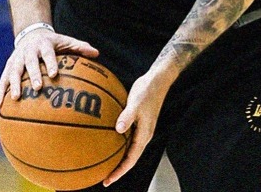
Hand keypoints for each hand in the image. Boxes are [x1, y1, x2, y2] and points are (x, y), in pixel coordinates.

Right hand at [0, 28, 98, 106]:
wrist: (31, 34)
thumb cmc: (53, 42)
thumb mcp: (67, 41)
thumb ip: (80, 47)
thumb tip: (97, 54)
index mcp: (44, 44)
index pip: (47, 53)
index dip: (50, 63)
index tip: (54, 74)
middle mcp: (28, 51)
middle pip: (29, 63)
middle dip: (33, 75)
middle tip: (37, 88)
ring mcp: (16, 59)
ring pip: (13, 72)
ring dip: (13, 84)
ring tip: (15, 98)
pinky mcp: (8, 67)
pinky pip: (2, 79)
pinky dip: (0, 91)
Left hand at [102, 67, 175, 186]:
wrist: (157, 79)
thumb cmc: (148, 90)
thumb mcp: (137, 102)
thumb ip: (127, 116)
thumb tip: (118, 129)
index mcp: (145, 134)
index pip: (131, 159)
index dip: (119, 171)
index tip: (107, 180)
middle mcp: (143, 134)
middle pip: (130, 158)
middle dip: (117, 170)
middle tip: (102, 178)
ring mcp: (140, 129)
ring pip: (128, 150)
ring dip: (117, 159)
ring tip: (103, 165)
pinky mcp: (136, 122)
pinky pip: (126, 139)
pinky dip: (116, 145)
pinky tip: (105, 142)